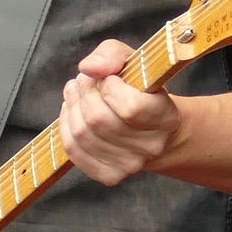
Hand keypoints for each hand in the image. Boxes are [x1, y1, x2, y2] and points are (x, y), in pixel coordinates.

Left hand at [58, 39, 182, 185]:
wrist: (153, 129)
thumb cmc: (141, 89)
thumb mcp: (133, 61)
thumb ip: (111, 55)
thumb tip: (88, 67)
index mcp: (166, 118)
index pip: (130, 107)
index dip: (109, 87)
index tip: (109, 78)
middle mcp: (151, 146)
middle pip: (98, 120)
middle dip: (84, 92)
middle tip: (84, 81)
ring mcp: (130, 165)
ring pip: (82, 134)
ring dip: (71, 106)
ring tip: (76, 92)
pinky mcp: (110, 176)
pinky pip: (74, 151)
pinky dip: (65, 127)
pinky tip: (72, 112)